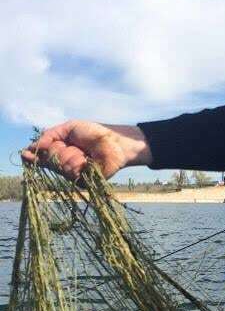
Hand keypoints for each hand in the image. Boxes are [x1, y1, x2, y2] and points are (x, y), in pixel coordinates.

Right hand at [21, 120, 151, 179]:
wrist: (114, 142)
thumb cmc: (94, 134)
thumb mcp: (70, 128)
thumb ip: (51, 135)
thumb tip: (33, 146)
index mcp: (61, 152)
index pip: (43, 157)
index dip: (34, 156)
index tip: (24, 154)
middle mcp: (65, 164)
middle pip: (49, 162)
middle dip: (56, 151)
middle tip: (68, 145)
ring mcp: (74, 174)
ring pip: (60, 168)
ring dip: (69, 156)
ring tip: (82, 152)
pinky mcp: (83, 182)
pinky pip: (71, 173)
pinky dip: (77, 163)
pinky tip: (86, 159)